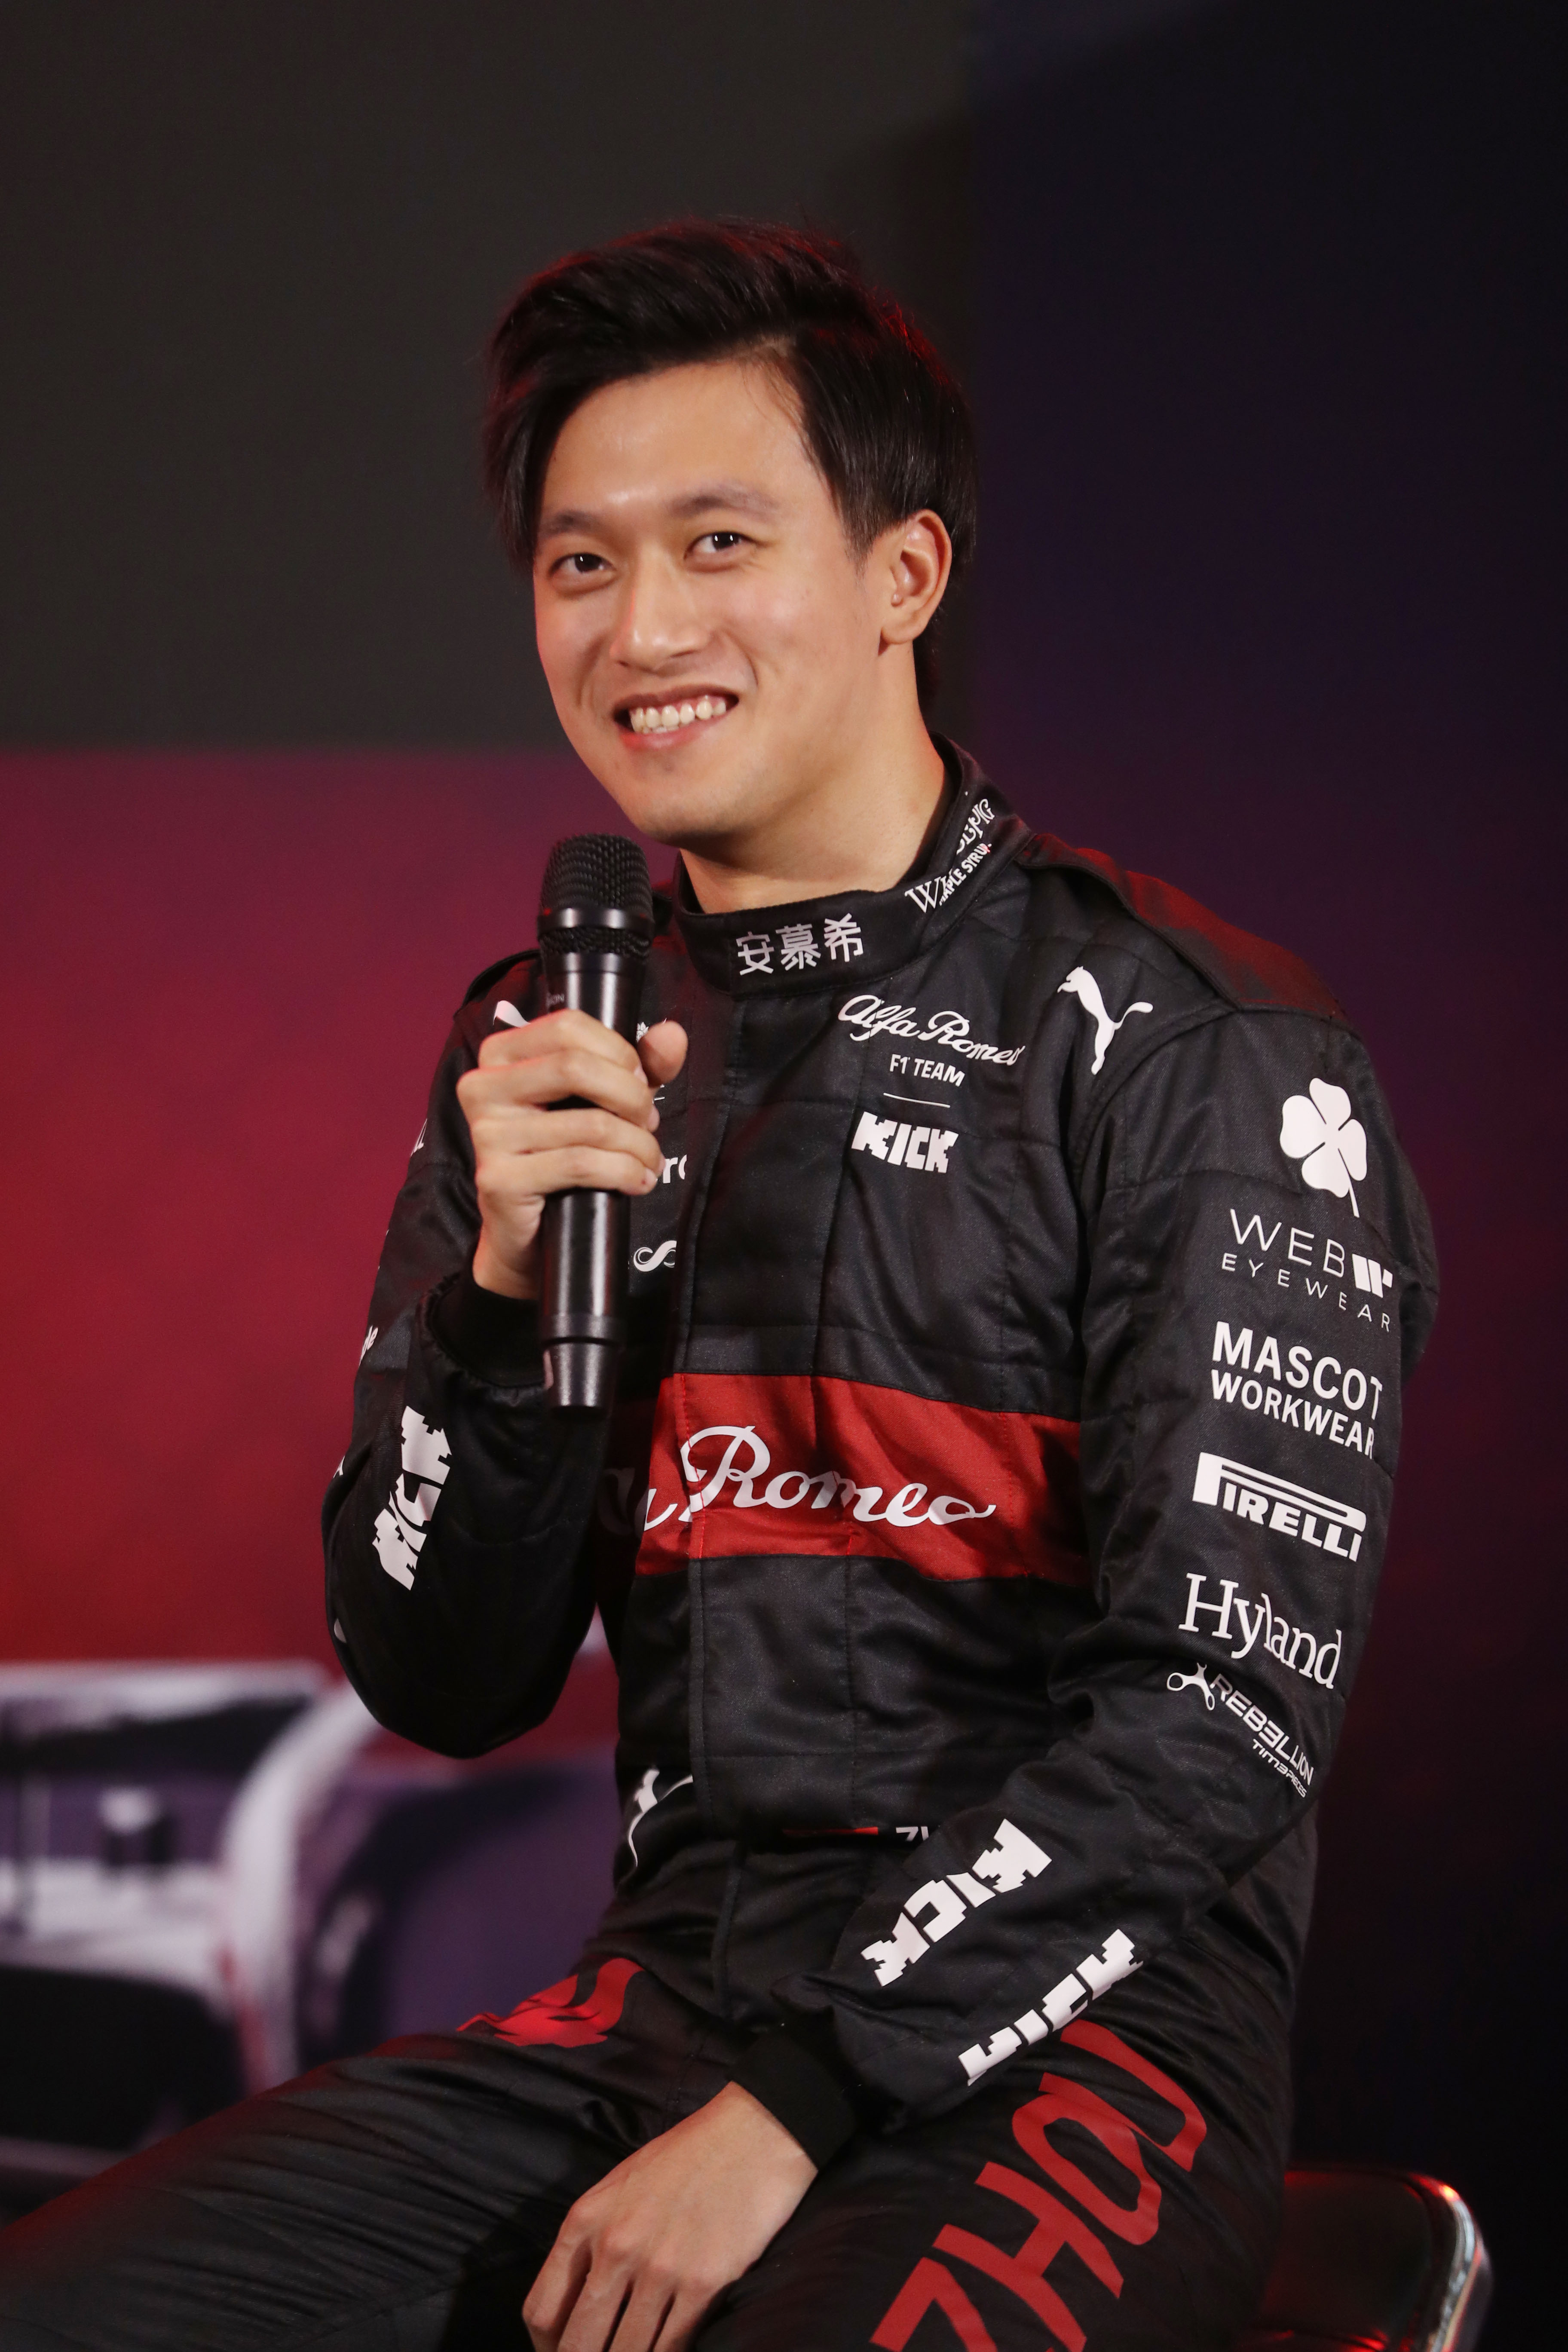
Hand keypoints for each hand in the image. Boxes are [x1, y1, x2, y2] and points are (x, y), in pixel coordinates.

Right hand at [455, 1011, 687, 1299]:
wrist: (529, 1233)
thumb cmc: (563, 1153)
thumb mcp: (604, 1100)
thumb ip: (640, 1065)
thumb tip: (674, 1035)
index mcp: (500, 1055)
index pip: (567, 1026)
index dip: (618, 1051)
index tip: (641, 1081)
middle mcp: (482, 1087)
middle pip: (576, 1067)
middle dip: (631, 1097)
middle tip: (648, 1122)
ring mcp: (486, 1135)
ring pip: (589, 1124)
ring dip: (637, 1144)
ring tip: (649, 1159)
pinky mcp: (499, 1179)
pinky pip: (580, 1165)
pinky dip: (624, 1172)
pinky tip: (638, 1181)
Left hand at [523, 2082, 816, 2351]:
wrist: (752, 2132)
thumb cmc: (685, 2157)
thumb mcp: (619, 2187)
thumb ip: (592, 2241)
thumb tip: (579, 2302)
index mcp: (586, 2220)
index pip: (541, 2311)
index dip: (548, 2348)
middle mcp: (616, 2247)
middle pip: (578, 2344)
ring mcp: (660, 2268)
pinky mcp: (704, 2283)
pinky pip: (673, 2347)